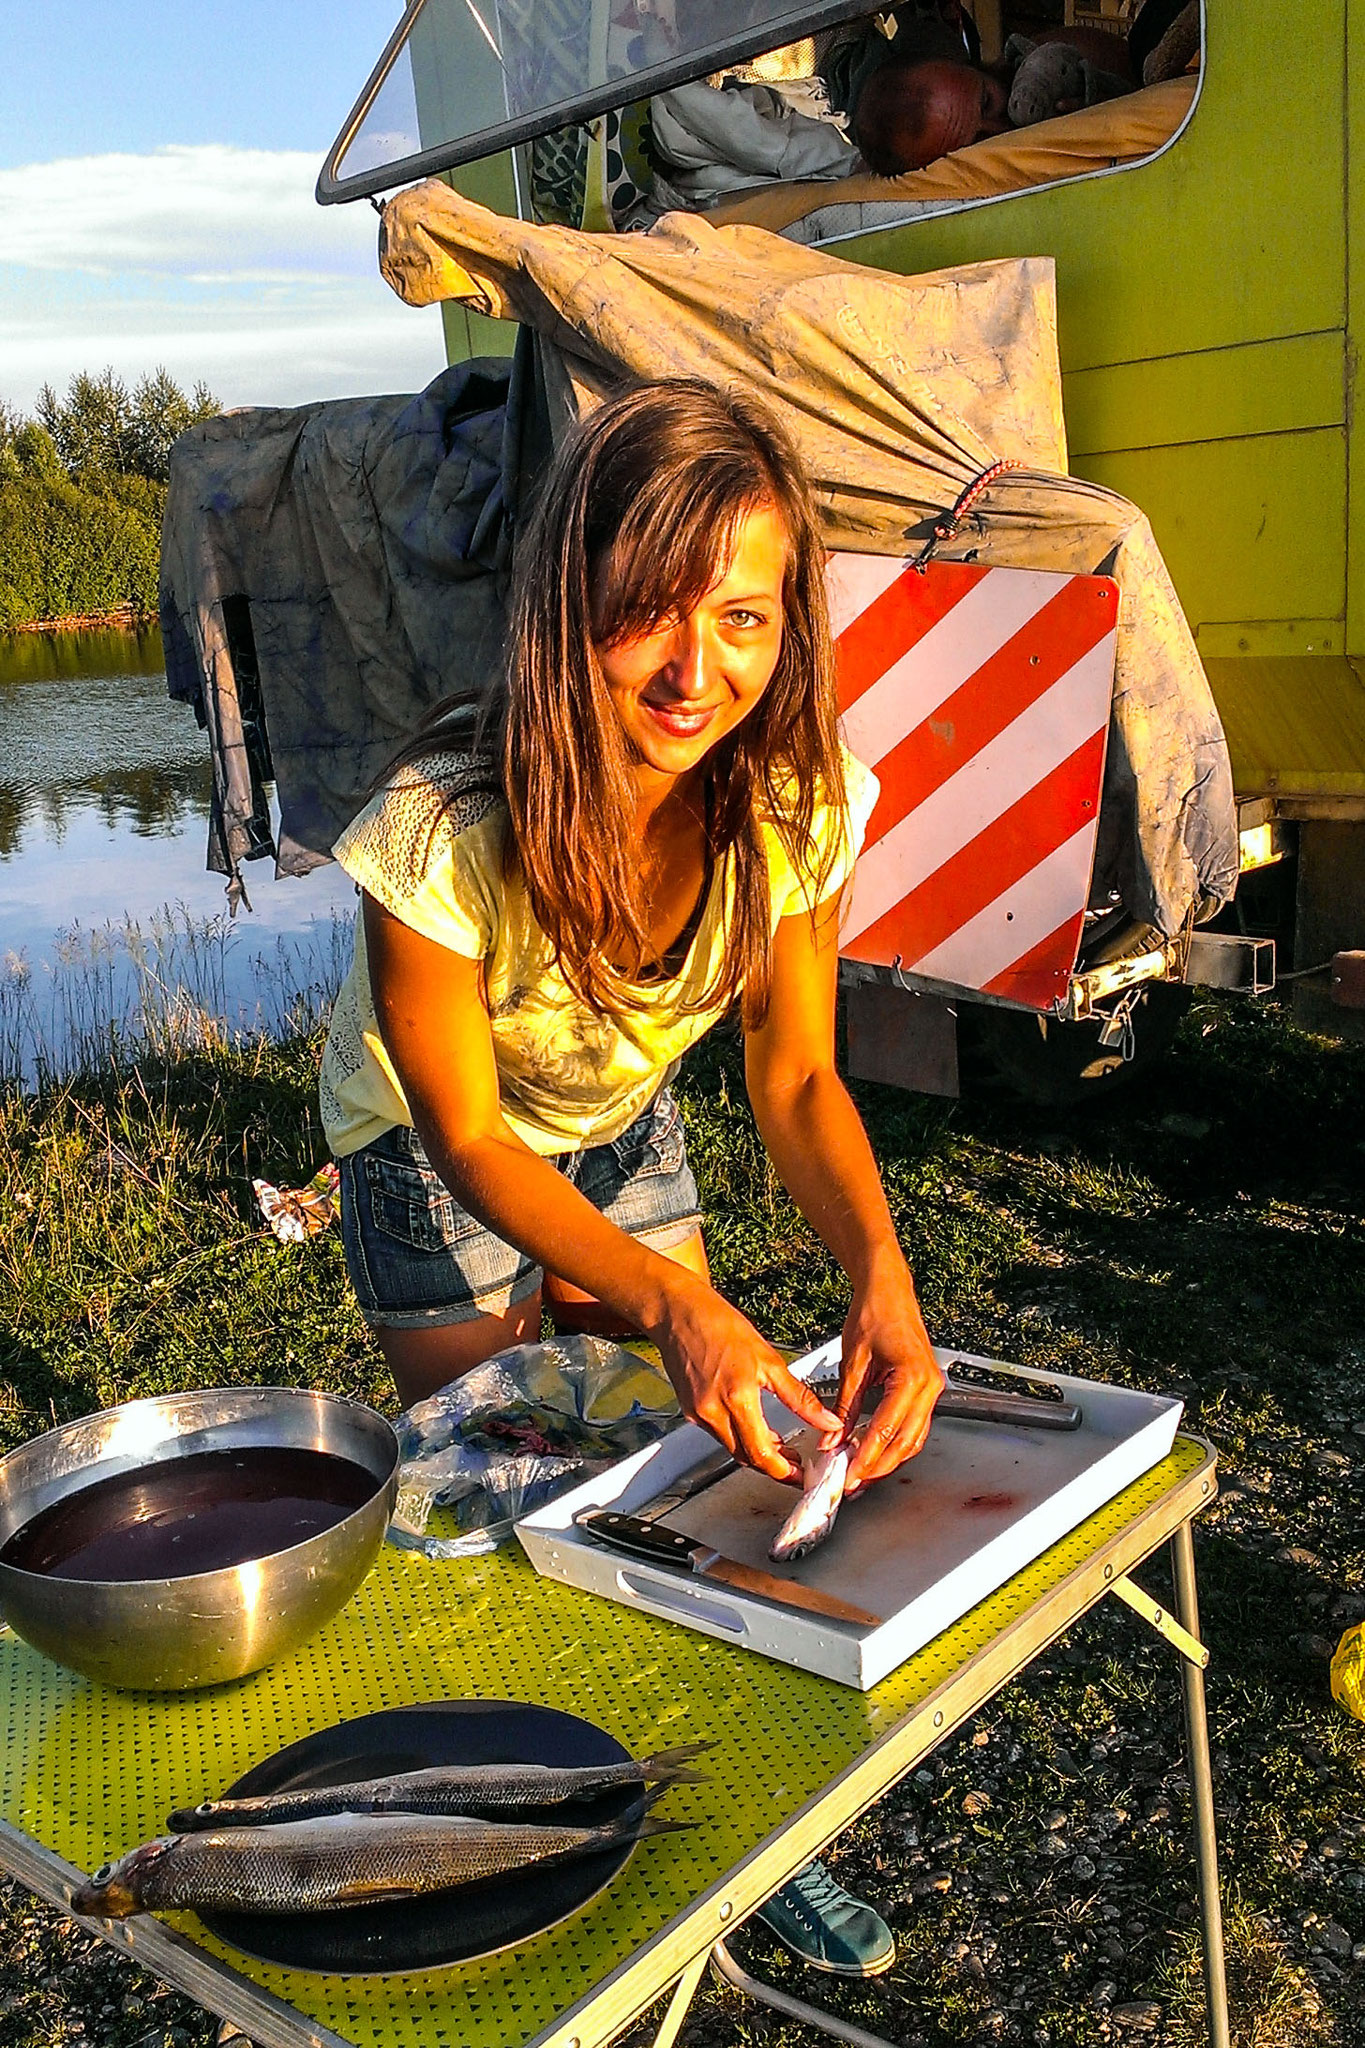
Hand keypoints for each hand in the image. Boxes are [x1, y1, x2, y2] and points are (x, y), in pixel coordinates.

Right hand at [649, 1275, 841, 1483]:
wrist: (679, 1313)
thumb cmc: (720, 1326)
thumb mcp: (769, 1359)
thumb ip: (799, 1397)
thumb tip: (827, 1419)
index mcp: (737, 1399)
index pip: (762, 1454)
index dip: (784, 1472)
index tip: (800, 1475)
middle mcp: (713, 1412)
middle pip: (747, 1458)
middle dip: (773, 1465)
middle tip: (796, 1463)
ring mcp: (698, 1414)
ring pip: (732, 1448)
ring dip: (756, 1451)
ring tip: (781, 1444)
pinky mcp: (689, 1410)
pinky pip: (719, 1434)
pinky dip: (739, 1437)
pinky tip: (753, 1425)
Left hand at [833, 1257, 944, 1494]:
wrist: (889, 1290)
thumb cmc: (873, 1315)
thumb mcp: (853, 1362)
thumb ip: (844, 1404)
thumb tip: (831, 1438)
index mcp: (912, 1378)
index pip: (887, 1430)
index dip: (866, 1457)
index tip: (849, 1475)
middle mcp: (929, 1387)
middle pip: (905, 1443)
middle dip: (878, 1467)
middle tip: (852, 1483)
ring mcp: (931, 1389)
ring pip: (913, 1439)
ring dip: (888, 1459)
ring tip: (861, 1474)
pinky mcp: (926, 1389)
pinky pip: (915, 1426)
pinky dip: (896, 1443)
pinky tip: (876, 1451)